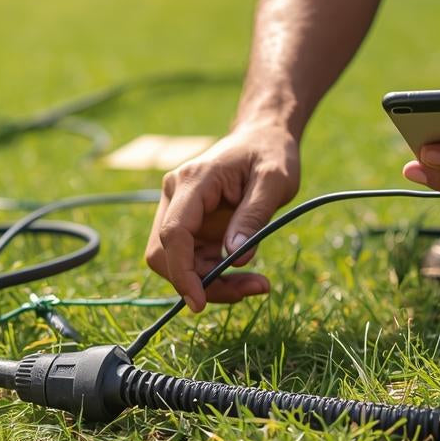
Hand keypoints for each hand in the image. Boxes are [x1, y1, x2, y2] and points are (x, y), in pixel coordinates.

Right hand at [145, 122, 300, 311]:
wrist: (262, 138)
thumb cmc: (270, 154)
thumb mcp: (274, 182)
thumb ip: (253, 217)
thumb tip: (234, 258)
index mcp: (193, 180)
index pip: (173, 233)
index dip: (182, 272)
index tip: (200, 302)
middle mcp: (175, 195)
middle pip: (165, 254)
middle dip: (198, 282)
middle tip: (246, 291)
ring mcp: (178, 209)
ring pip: (176, 262)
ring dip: (209, 282)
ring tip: (255, 284)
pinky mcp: (188, 223)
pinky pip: (191, 259)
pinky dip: (214, 274)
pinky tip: (246, 273)